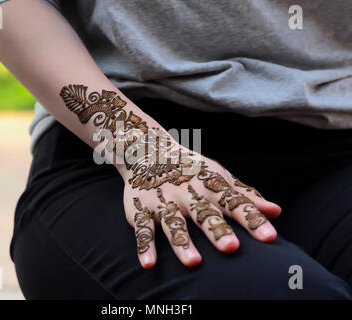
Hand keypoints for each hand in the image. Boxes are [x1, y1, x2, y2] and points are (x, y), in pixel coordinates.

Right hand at [58, 84, 280, 268]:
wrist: (149, 151)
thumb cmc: (191, 168)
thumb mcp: (218, 176)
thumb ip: (244, 195)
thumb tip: (276, 212)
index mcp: (210, 184)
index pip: (234, 202)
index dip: (251, 219)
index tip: (269, 237)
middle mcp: (187, 192)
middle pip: (204, 213)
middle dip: (217, 230)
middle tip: (231, 247)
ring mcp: (163, 201)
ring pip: (173, 222)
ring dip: (182, 242)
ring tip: (193, 263)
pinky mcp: (141, 209)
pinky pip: (142, 229)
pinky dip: (144, 246)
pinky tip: (149, 264)